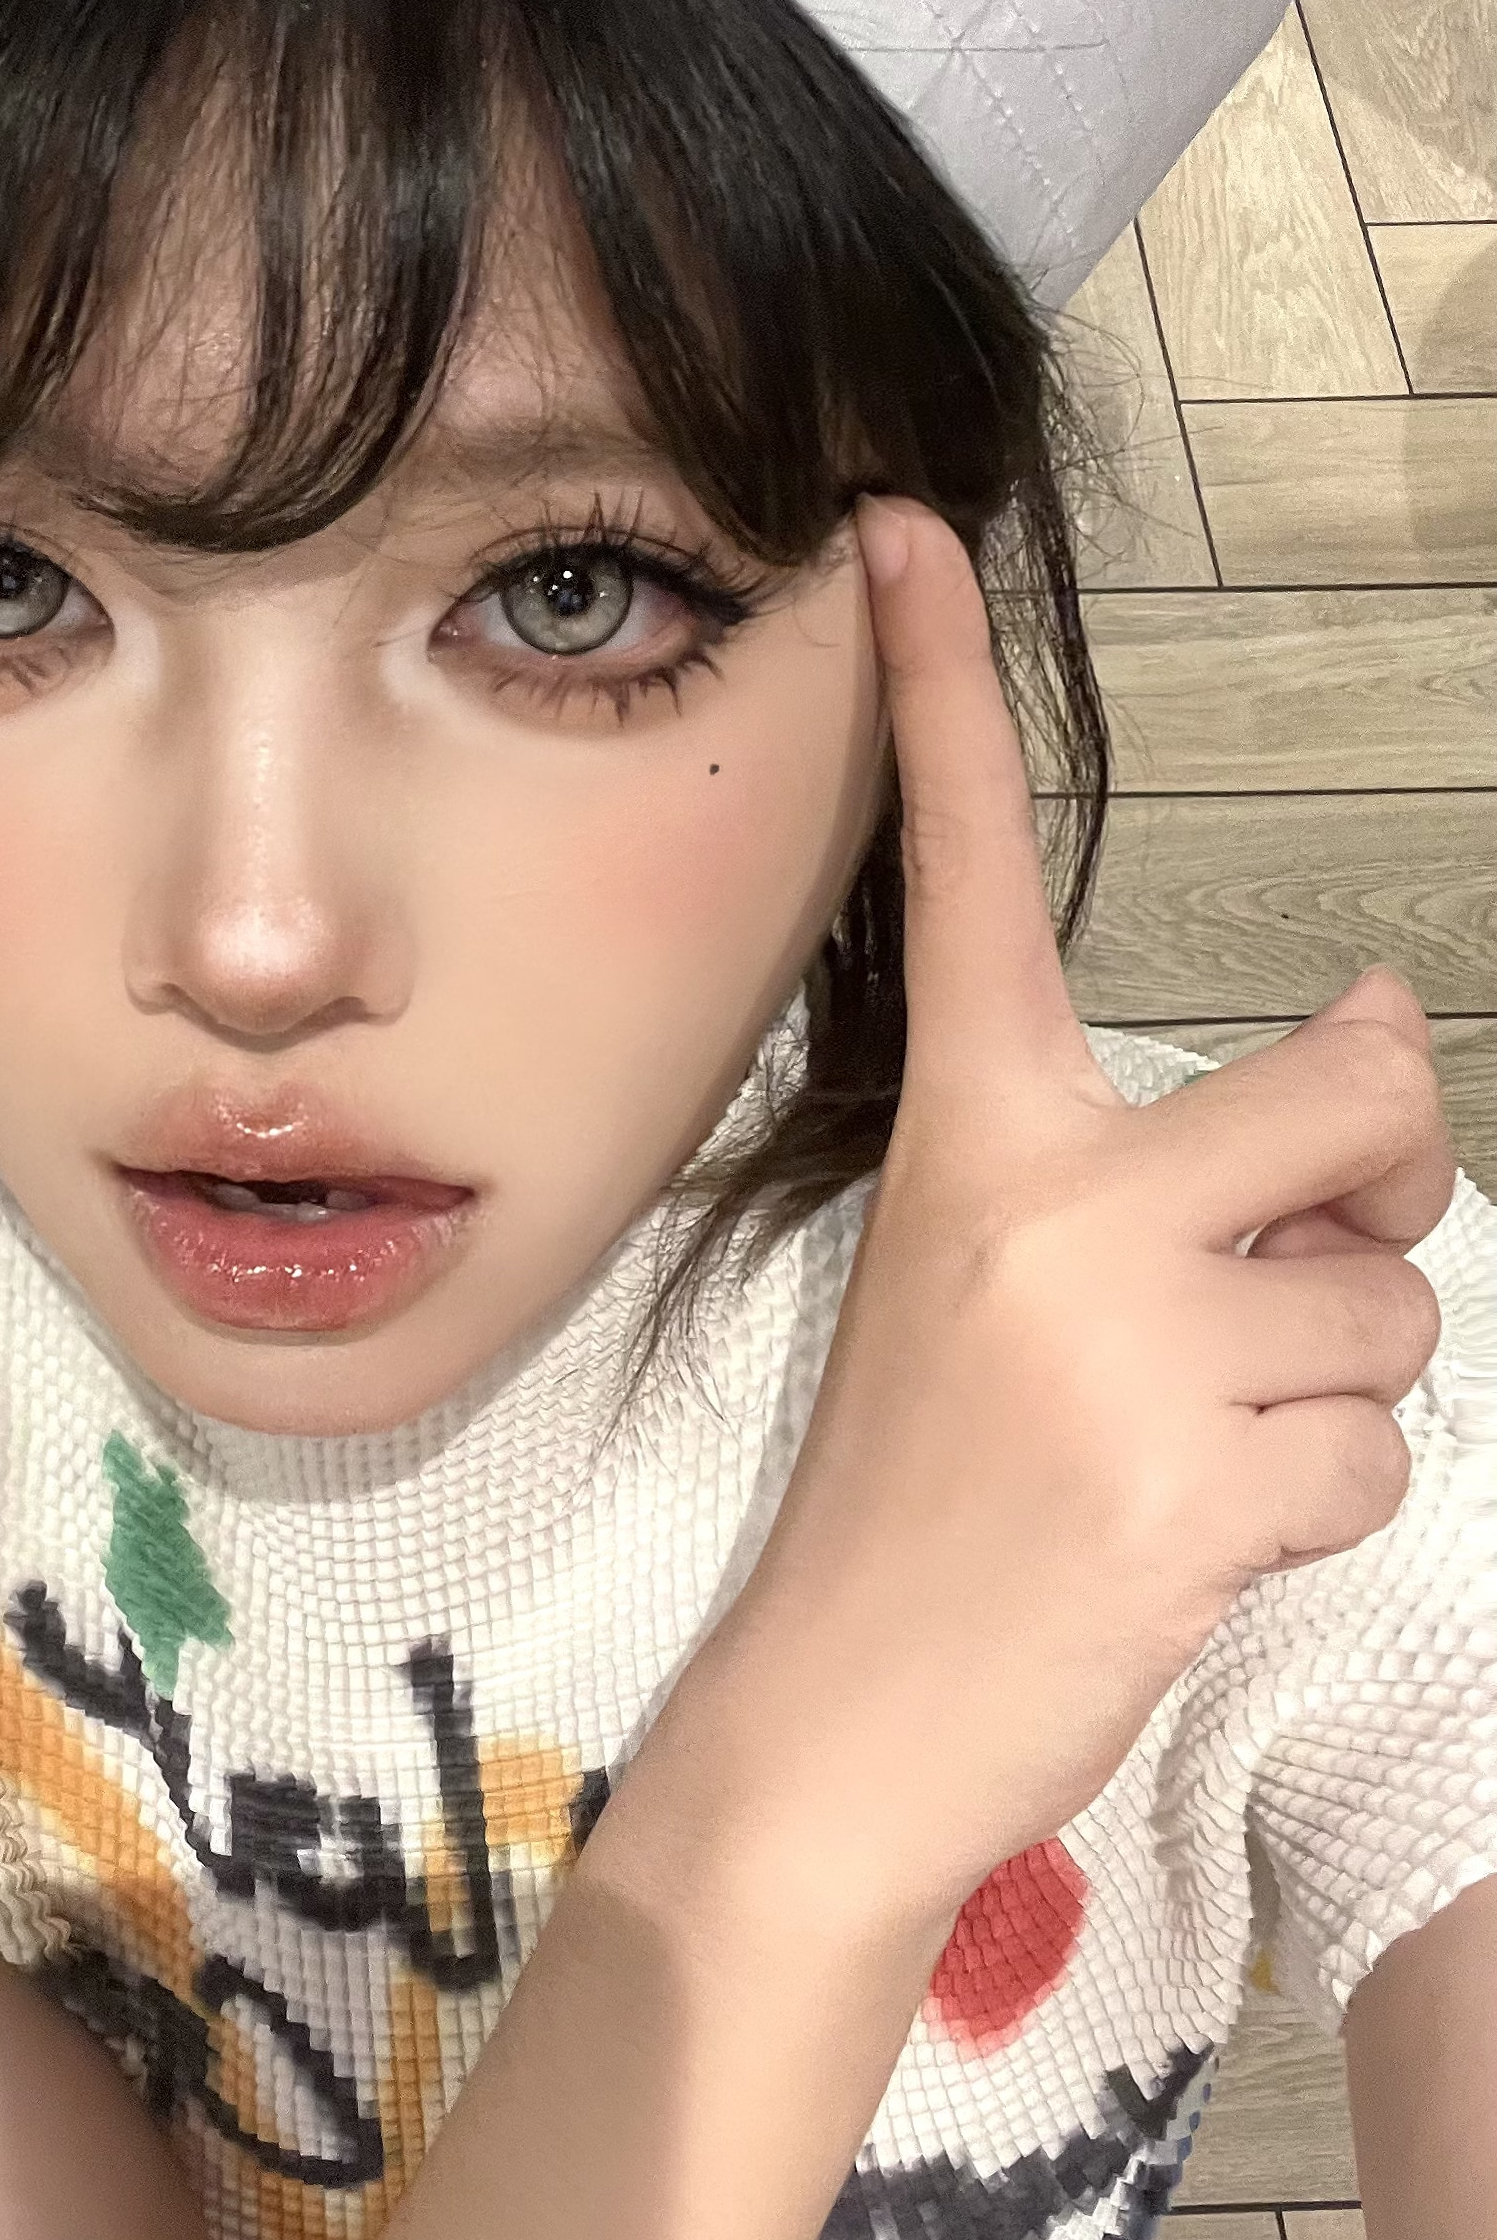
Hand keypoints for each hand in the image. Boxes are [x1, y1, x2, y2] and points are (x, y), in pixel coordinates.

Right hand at [691, 493, 1457, 1922]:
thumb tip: (1397, 1044)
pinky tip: (1195, 1539)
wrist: (843, 1711)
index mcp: (972, 1132)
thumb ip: (1162, 1165)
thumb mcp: (1003, 1283)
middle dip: (1395, 1169)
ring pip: (1396, 1301)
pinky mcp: (1199, 1487)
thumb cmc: (926, 1485)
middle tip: (1321, 1237)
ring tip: (1199, 1444)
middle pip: (1367, 1079)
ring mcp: (1126, 1343)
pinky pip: (1378, 1456)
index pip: (962, 877)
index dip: (942, 694)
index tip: (905, 527)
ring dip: (1339, 1383)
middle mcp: (1048, 1201)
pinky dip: (1320, 1507)